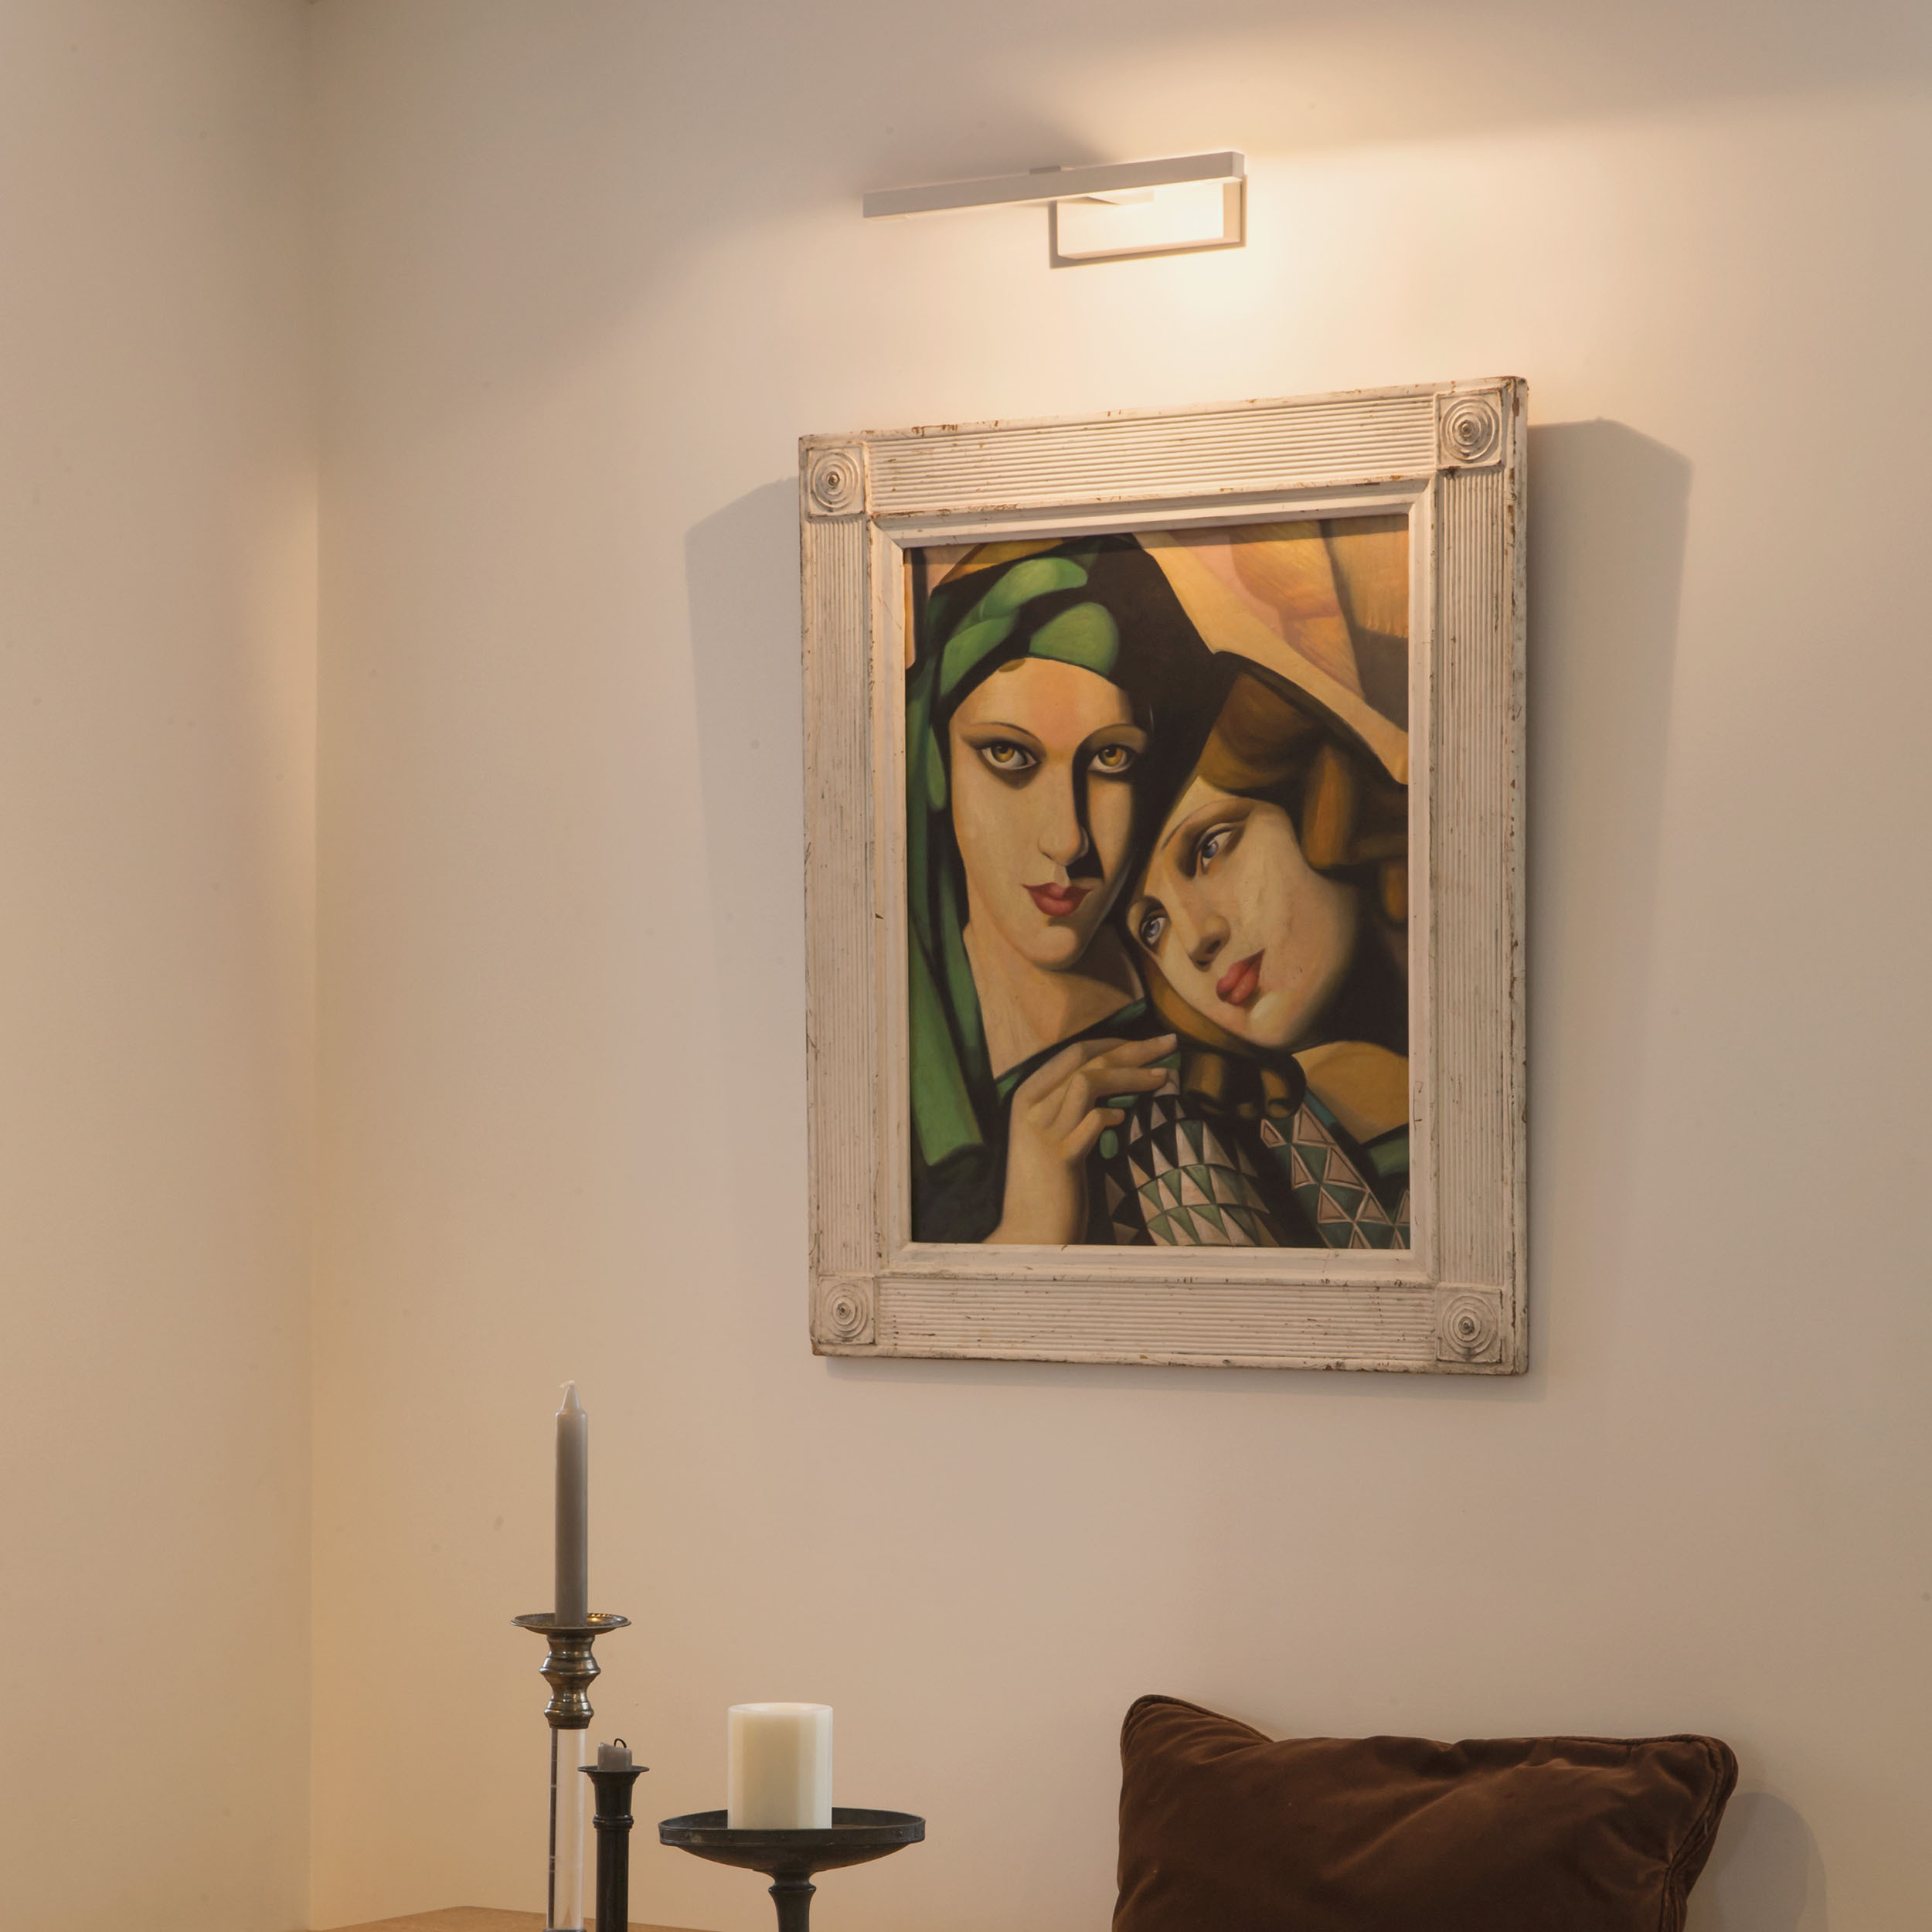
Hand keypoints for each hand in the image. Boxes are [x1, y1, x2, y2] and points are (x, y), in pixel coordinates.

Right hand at [986, 1034, 1175, 1243]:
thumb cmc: (1048, 1184)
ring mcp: (1043, 1132)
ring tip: (1164, 1077)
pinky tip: (1125, 1118)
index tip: (1147, 1043)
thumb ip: (1072, 1106)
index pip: (1073, 1052)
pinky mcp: (1060, 1159)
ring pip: (1088, 1083)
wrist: (1030, 1233)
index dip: (1113, 1042)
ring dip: (1131, 1075)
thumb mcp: (1053, 1134)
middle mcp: (1031, 1108)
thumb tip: (1118, 1080)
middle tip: (1170, 1043)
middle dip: (1133, 1048)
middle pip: (1086, 1060)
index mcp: (1027, 1096)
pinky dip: (1110, 1115)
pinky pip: (1090, 1123)